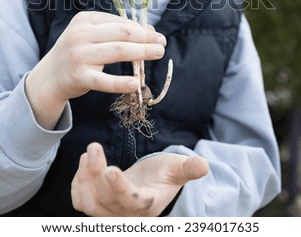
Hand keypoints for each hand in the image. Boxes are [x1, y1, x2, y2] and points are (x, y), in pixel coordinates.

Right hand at [25, 11, 165, 128]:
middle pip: (122, 34)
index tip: (156, 35)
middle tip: (162, 43)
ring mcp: (79, 55)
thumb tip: (150, 31)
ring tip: (158, 53)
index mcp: (85, 19)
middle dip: (146, 38)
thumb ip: (117, 31)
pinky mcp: (80, 76)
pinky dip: (121, 82)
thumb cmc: (78, 52)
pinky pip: (105, 80)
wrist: (50, 77)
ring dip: (142, 52)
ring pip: (118, 51)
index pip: (120, 22)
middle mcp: (80, 34)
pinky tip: (136, 83)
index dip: (141, 29)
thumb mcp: (92, 36)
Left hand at [71, 142, 208, 215]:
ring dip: (84, 177)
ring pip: (89, 203)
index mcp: (147, 203)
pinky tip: (84, 163)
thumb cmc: (165, 174)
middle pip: (104, 199)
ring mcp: (111, 213)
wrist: (152, 184)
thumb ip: (189, 168)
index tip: (110, 169)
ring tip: (89, 152)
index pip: (130, 199)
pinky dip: (78, 184)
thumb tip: (204, 165)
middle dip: (96, 171)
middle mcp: (127, 213)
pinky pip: (81, 202)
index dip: (118, 187)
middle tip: (94, 146)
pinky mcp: (99, 208)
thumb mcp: (178, 169)